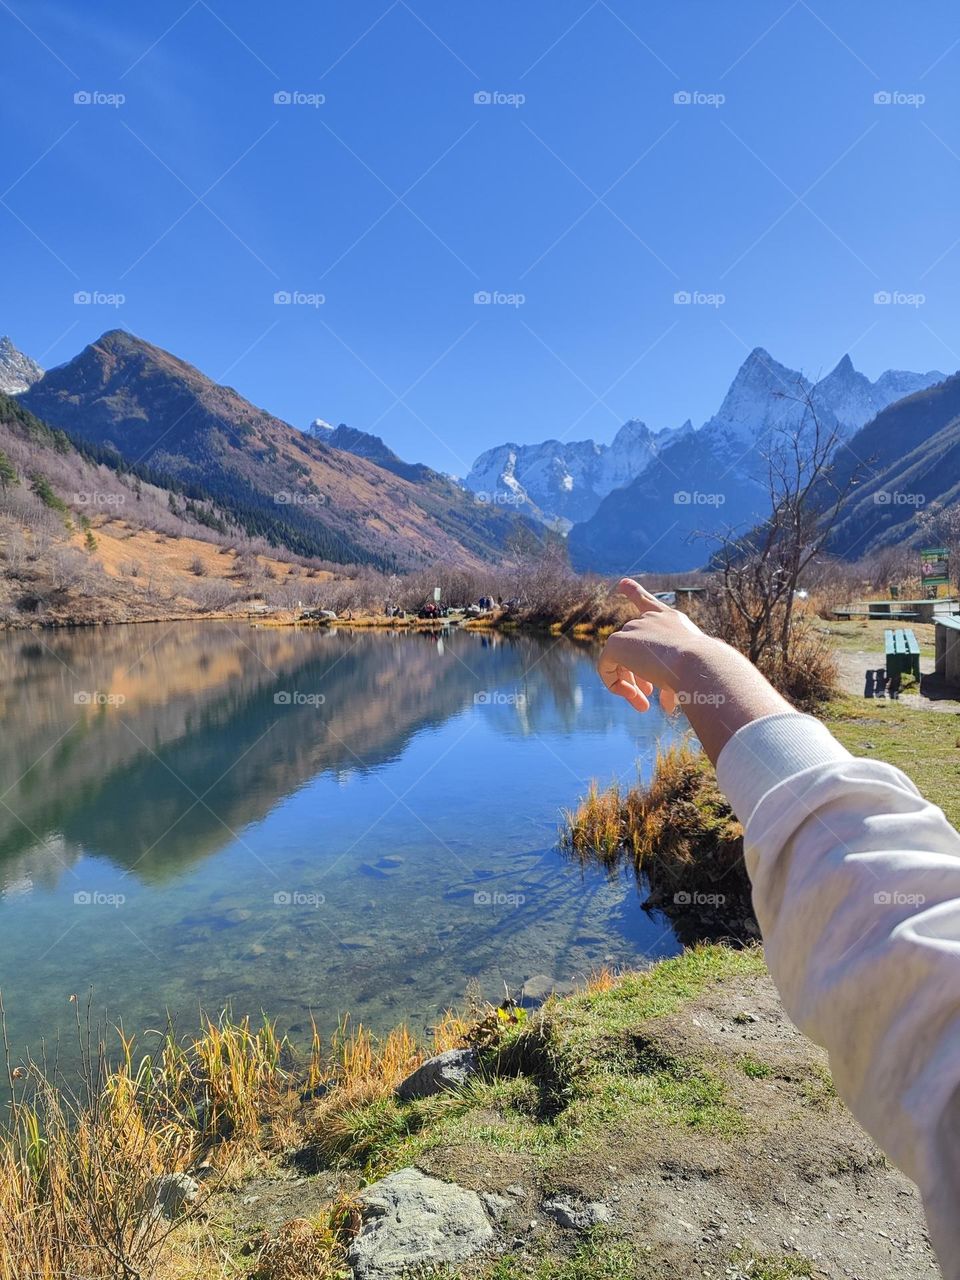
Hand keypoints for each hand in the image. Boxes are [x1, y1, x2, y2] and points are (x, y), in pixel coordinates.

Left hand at [598, 578, 705, 714]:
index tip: (621, 585)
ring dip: (630, 684)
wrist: (699, 662)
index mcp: (672, 620)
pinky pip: (606, 667)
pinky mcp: (617, 642)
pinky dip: (614, 684)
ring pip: (621, 660)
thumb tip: (669, 702)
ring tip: (643, 705)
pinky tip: (630, 696)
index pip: (648, 602)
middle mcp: (651, 619)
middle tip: (646, 698)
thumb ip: (674, 684)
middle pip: (633, 647)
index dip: (634, 592)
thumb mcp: (691, 675)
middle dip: (638, 676)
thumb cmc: (704, 671)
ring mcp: (633, 628)